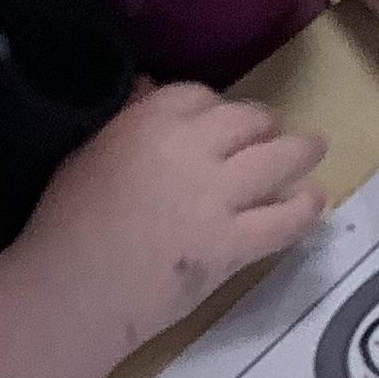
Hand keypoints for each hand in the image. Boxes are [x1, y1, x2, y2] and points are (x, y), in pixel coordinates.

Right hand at [23, 81, 328, 348]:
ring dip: (300, 152)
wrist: (73, 289)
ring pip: (278, 161)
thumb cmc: (64, 222)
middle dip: (265, 124)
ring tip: (312, 150)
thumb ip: (126, 119)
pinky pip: (283, 222)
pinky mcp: (232, 244)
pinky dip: (303, 210)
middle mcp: (193, 149)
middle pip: (248, 121)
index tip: (221, 120)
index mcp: (152, 122)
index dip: (217, 108)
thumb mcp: (86, 152)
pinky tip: (314, 202)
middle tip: (272, 133)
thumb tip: (148, 88)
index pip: (202, 97)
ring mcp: (219, 198)